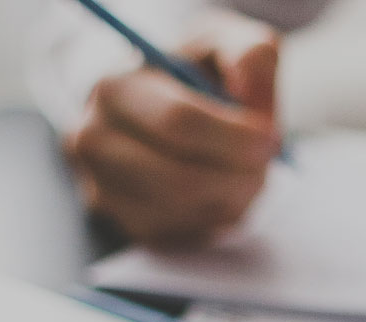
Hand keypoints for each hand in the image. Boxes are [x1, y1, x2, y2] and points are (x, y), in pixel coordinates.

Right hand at [64, 11, 282, 249]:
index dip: (234, 138)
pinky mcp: (124, 224)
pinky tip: (224, 189)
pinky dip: (217, 218)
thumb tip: (252, 96)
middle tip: (266, 163)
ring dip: (232, 199)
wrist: (161, 102)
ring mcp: (103, 189)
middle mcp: (94, 142)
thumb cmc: (197, 70)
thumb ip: (250, 56)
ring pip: (183, 213)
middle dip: (237, 177)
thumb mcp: (228, 41)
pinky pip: (183, 236)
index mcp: (115, 89)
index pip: (177, 123)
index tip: (271, 139)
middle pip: (178, 180)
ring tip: (247, 171)